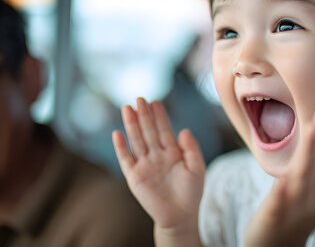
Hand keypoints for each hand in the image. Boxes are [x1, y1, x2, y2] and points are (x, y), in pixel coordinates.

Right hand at [112, 98, 205, 241]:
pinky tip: (117, 133)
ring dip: (131, 125)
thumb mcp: (197, 168)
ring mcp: (145, 165)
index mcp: (172, 152)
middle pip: (148, 131)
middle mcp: (157, 155)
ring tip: (127, 108)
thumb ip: (192, 149)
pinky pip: (126, 159)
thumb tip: (184, 130)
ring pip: (137, 140)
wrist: (180, 216)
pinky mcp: (135, 177)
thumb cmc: (191, 193)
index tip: (155, 102)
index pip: (164, 129)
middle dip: (144, 115)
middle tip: (139, 99)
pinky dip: (121, 147)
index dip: (160, 116)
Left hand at [244, 98, 314, 246]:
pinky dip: (284, 193)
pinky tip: (284, 181)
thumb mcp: (303, 185)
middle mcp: (314, 198)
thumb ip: (309, 163)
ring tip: (313, 130)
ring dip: (310, 154)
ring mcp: (296, 210)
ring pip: (304, 179)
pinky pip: (281, 204)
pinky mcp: (276, 219)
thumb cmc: (289, 213)